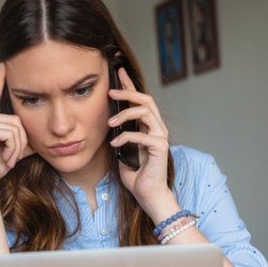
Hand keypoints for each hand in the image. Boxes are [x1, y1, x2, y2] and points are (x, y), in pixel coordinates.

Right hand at [0, 63, 34, 188]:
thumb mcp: (15, 149)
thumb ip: (24, 138)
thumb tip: (42, 134)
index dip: (0, 80)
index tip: (5, 64)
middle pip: (16, 118)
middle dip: (21, 140)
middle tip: (14, 156)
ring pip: (15, 126)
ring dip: (18, 146)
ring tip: (10, 158)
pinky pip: (10, 133)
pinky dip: (13, 148)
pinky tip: (6, 157)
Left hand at [107, 67, 178, 220]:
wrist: (148, 195)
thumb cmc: (136, 175)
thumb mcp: (121, 151)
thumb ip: (118, 136)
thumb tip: (107, 124)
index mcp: (147, 126)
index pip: (139, 100)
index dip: (130, 84)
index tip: (119, 71)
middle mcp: (157, 128)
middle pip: (145, 99)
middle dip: (128, 91)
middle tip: (110, 91)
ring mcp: (160, 136)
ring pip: (145, 112)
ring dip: (125, 114)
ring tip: (109, 122)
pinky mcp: (160, 147)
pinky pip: (142, 135)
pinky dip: (125, 137)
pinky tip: (114, 144)